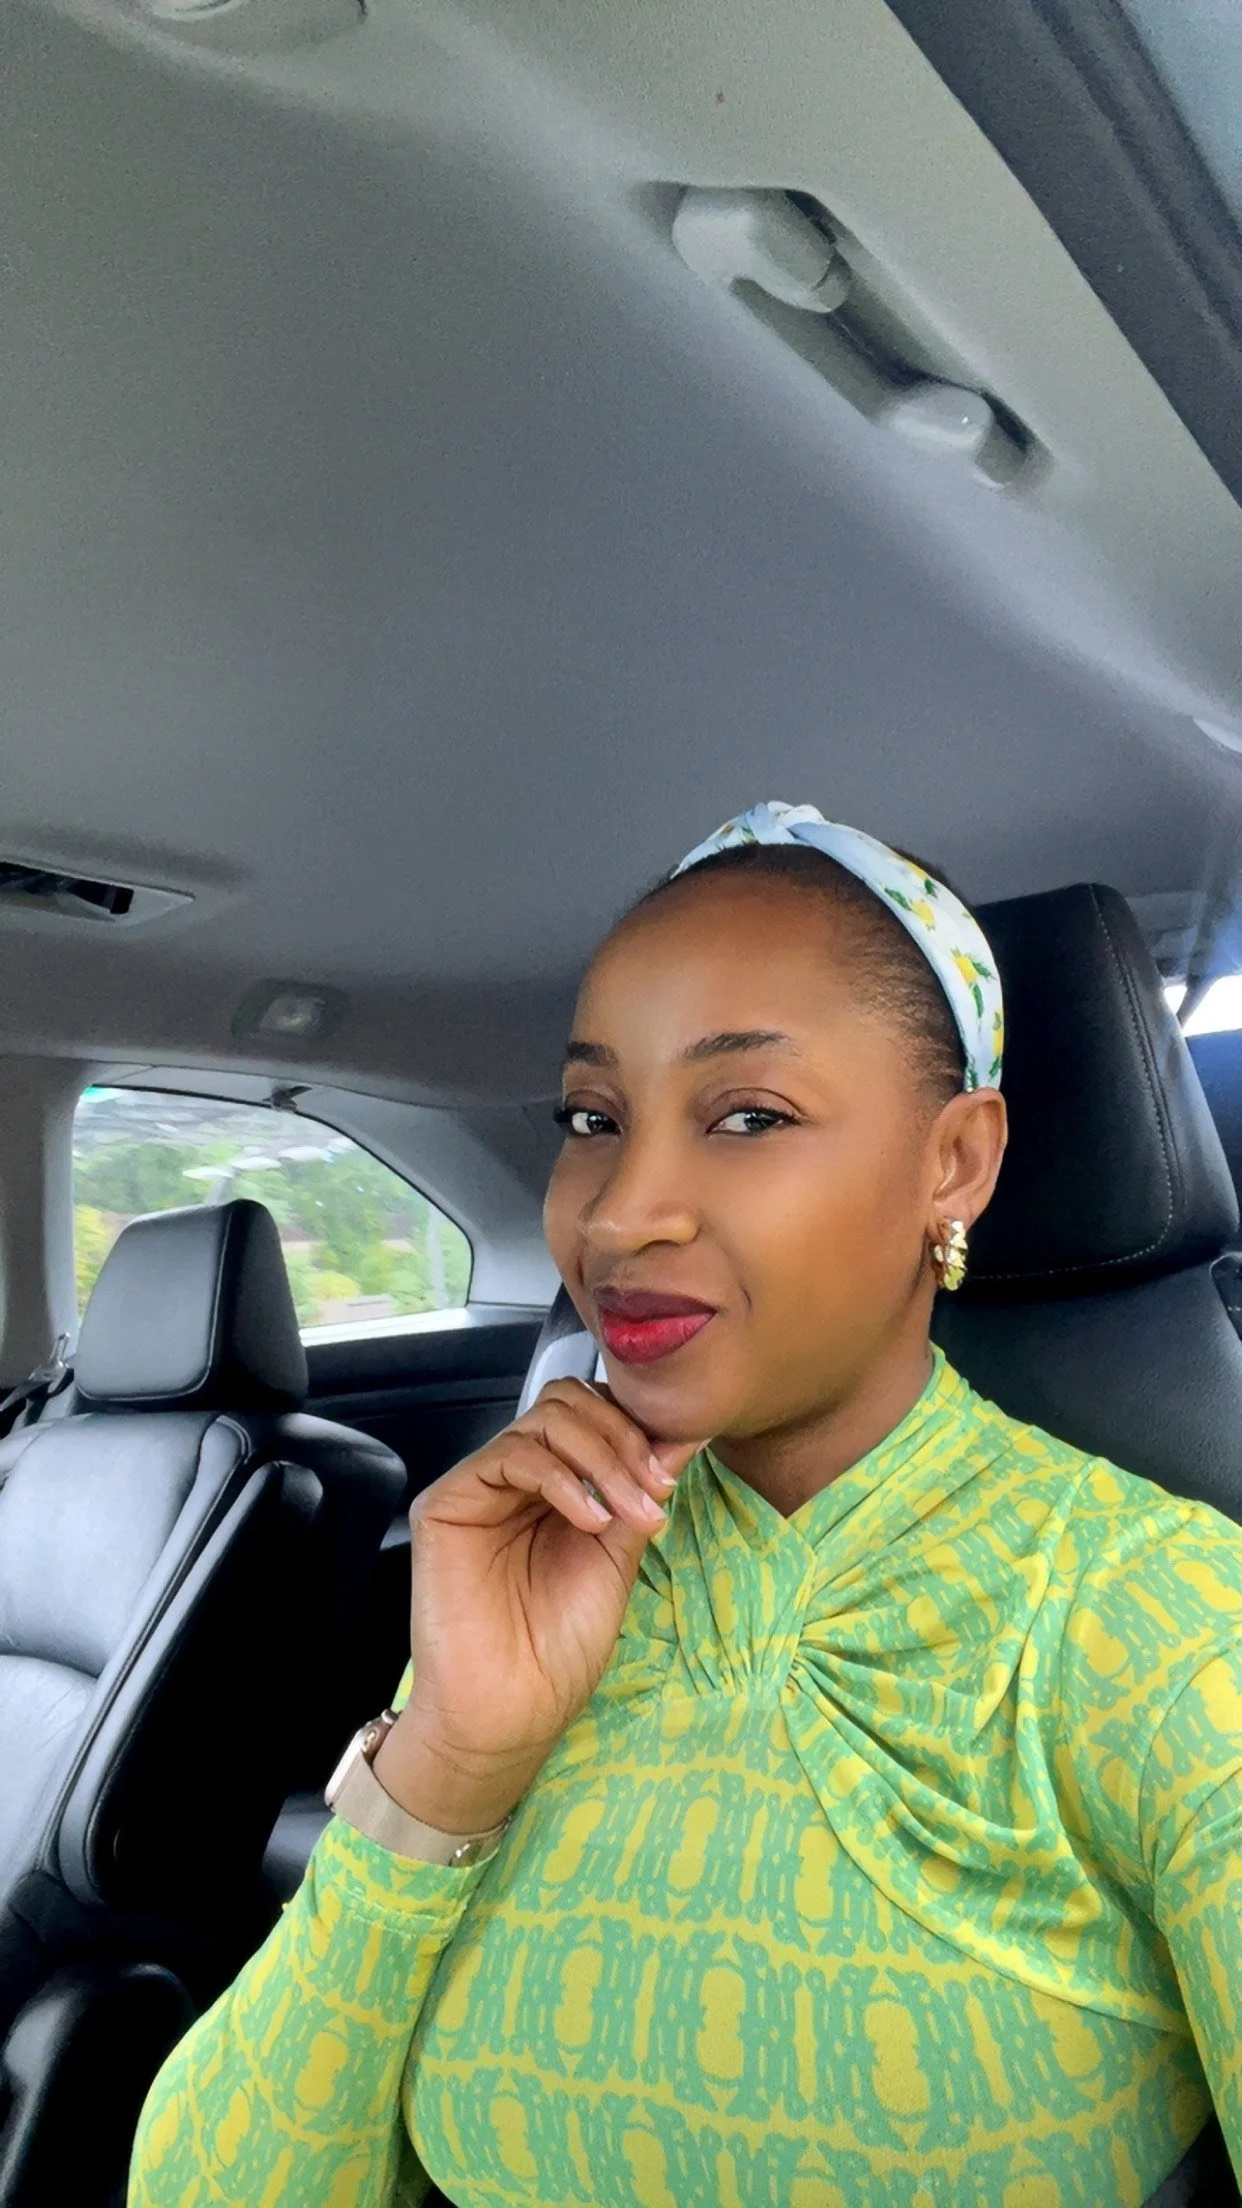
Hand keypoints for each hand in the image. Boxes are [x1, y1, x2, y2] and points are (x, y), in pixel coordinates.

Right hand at [374, 1379, 702, 1831]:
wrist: (512, 1712)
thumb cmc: (559, 1650)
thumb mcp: (617, 1560)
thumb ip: (638, 1494)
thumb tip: (682, 1438)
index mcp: (556, 1488)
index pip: (592, 1416)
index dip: (635, 1428)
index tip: (673, 1472)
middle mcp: (516, 1479)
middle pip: (569, 1402)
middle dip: (622, 1437)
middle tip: (654, 1488)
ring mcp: (480, 1487)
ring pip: (545, 1419)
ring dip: (602, 1458)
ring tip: (629, 1512)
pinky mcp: (447, 1502)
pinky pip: (510, 1456)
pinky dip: (560, 1478)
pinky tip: (589, 1520)